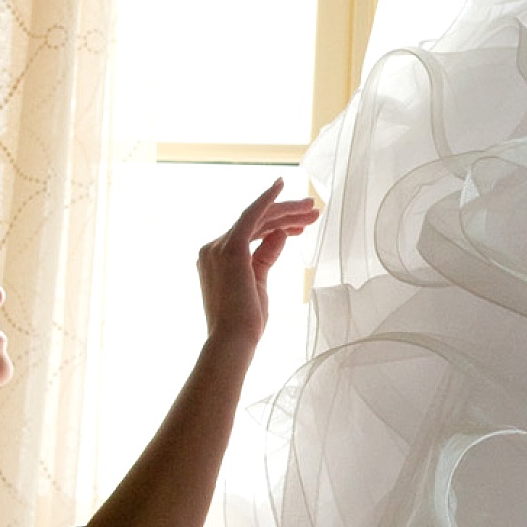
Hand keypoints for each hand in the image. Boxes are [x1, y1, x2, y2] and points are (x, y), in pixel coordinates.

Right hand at [195, 180, 318, 357]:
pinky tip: (280, 186)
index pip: (251, 233)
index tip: (301, 225)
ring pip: (259, 218)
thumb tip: (281, 234)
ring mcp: (218, 247)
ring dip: (287, 211)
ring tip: (312, 209)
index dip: (278, 225)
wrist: (233, 340)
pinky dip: (266, 200)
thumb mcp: (259, 283)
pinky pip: (251, 215)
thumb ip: (266, 257)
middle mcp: (213, 248)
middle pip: (256, 223)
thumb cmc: (245, 322)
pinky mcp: (230, 249)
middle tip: (313, 210)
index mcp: (217, 258)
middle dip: (287, 215)